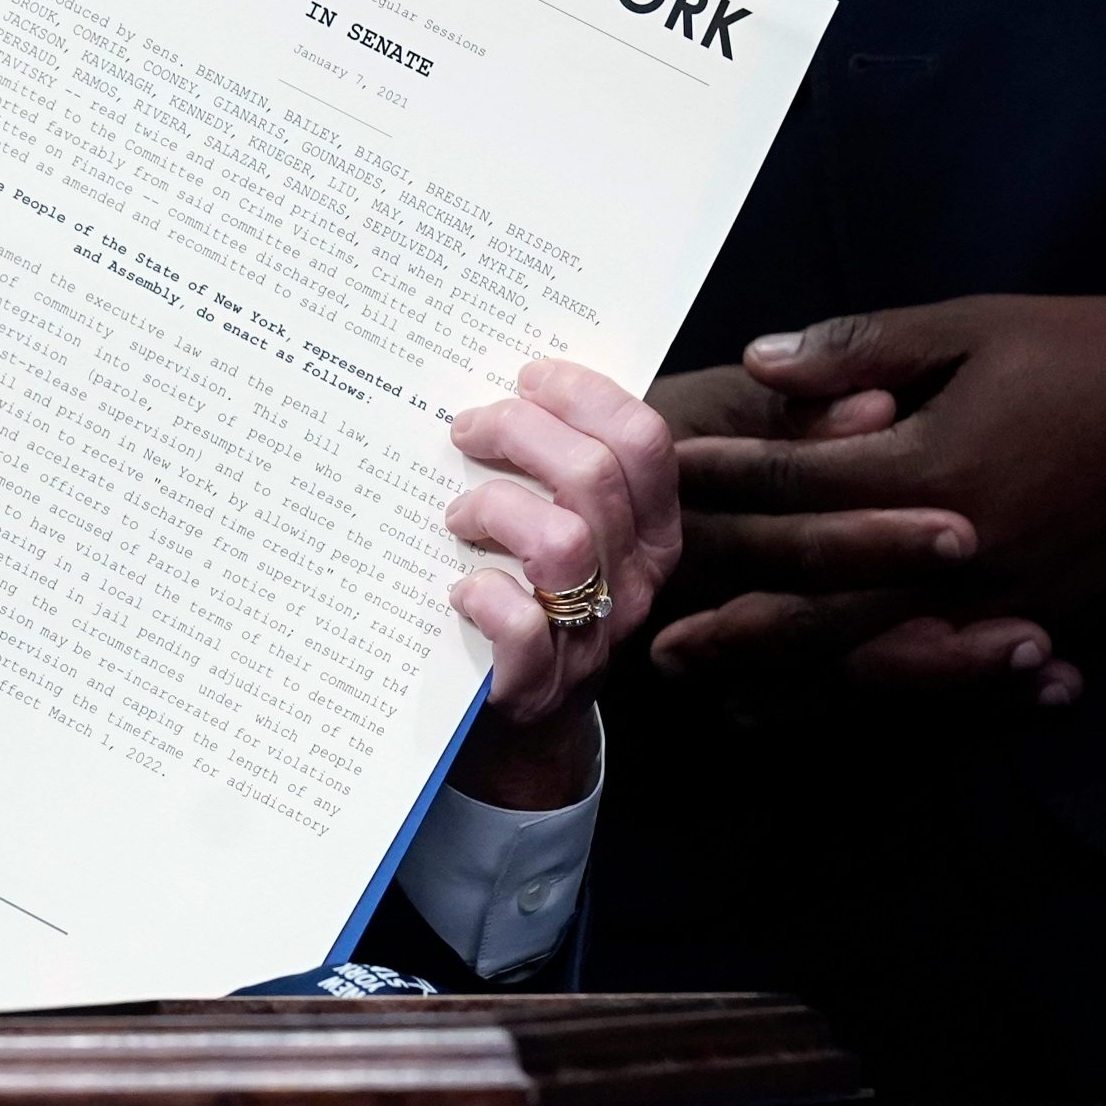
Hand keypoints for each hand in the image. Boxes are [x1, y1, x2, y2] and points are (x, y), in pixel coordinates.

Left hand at [436, 361, 677, 807]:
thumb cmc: (529, 600)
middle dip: (520, 432)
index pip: (645, 441)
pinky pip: (523, 625)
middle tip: (466, 430)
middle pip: (595, 476)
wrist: (518, 729)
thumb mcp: (560, 526)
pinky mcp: (539, 685)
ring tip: (457, 516)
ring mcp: (590, 635)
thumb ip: (554, 467)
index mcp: (648, 531)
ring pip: (563, 542)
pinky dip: (483, 595)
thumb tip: (504, 384)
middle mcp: (632, 580)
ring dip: (496, 508)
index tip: (528, 375)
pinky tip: (458, 589)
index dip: (586, 394)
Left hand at [655, 289, 1105, 695]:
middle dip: (729, 624)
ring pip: (872, 661)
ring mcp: (1002, 602)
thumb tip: (756, 359)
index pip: (791, 485)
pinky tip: (830, 708)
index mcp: (927, 468)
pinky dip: (878, 703)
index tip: (653, 490)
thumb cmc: (1088, 355)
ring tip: (718, 695)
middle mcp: (955, 552)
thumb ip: (858, 349)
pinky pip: (943, 684)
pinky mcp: (1047, 629)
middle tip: (653, 643)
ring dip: (789, 682)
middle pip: (815, 603)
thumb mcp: (970, 330)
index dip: (716, 485)